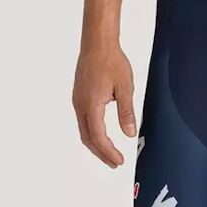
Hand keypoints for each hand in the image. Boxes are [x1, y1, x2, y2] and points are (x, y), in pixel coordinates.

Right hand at [72, 41, 137, 167]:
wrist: (97, 44)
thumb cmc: (111, 62)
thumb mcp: (125, 87)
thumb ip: (126, 112)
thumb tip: (129, 133)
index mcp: (91, 105)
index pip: (98, 137)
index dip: (108, 152)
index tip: (119, 161)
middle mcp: (80, 105)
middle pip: (88, 138)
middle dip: (101, 153)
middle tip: (115, 163)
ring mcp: (78, 101)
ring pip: (84, 130)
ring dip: (95, 144)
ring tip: (109, 152)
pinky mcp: (79, 96)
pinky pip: (83, 121)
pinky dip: (92, 132)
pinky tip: (101, 133)